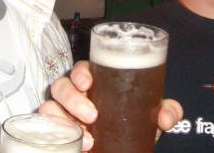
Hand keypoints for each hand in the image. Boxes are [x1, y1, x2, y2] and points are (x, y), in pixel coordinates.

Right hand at [39, 61, 182, 150]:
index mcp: (97, 82)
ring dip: (64, 119)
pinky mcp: (59, 131)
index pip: (81, 69)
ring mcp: (65, 114)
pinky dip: (58, 133)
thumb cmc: (132, 122)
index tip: (88, 82)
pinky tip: (80, 144)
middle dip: (72, 98)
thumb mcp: (151, 115)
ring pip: (51, 105)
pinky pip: (47, 126)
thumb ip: (165, 111)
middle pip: (61, 85)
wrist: (125, 148)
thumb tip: (166, 117)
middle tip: (93, 115)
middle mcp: (77, 95)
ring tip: (88, 137)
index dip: (80, 72)